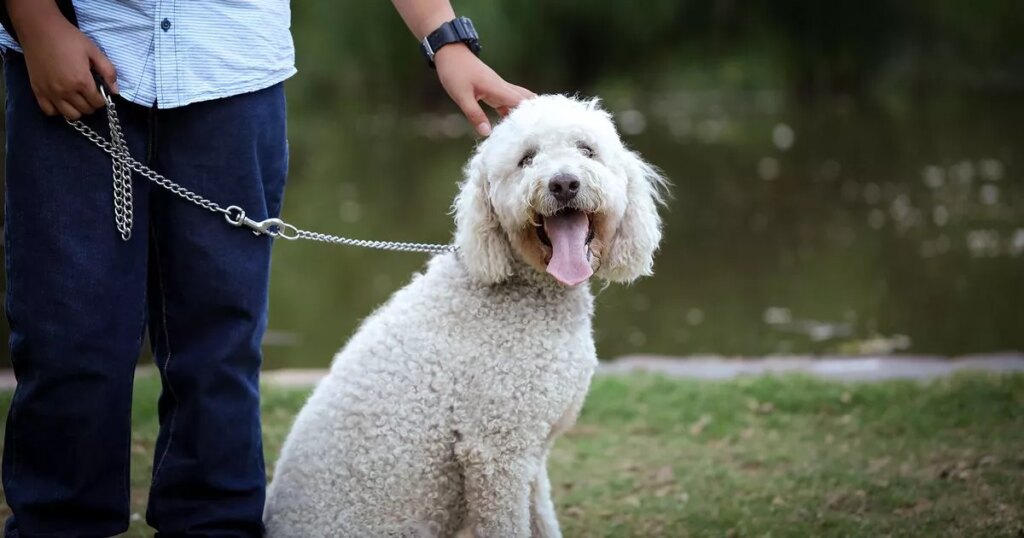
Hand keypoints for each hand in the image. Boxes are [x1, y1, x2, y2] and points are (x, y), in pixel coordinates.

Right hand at [11, 1, 117, 119]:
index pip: (98, 103)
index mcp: (81, 81)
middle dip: (91, 104)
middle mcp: (65, 91)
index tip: (99, 91)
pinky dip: (57, 110)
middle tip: (89, 93)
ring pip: (70, 115)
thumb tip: (116, 91)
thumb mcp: (94, 51)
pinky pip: (50, 111)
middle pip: (85, 110)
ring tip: (77, 98)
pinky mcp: (37, 91)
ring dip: (77, 110)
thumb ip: (108, 71)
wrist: (40, 30)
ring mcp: (50, 92)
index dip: (102, 99)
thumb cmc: (69, 38)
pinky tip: (62, 100)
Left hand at [434, 44, 533, 135]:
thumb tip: (487, 133)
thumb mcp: (461, 96)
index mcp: (498, 88)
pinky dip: (512, 112)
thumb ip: (475, 114)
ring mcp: (499, 88)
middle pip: (527, 99)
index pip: (522, 102)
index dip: (532, 115)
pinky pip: (508, 102)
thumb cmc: (455, 71)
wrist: (450, 52)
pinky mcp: (493, 90)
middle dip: (535, 113)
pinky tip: (511, 124)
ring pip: (519, 100)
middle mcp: (503, 88)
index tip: (540, 128)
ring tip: (530, 131)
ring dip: (524, 113)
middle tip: (542, 130)